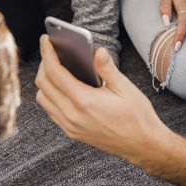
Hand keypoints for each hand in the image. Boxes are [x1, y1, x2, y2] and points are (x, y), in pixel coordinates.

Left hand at [35, 35, 166, 160]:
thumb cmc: (137, 117)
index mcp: (84, 101)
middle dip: (44, 64)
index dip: (47, 53)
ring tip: (58, 69)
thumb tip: (96, 51)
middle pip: (43, 85)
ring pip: (43, 99)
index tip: (45, 40)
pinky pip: (51, 111)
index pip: (54, 72)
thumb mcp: (125, 88)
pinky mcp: (72, 132)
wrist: (143, 146)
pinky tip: (64, 88)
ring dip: (45, 82)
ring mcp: (70, 126)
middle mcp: (72, 115)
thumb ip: (107, 68)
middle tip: (53, 52)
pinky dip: (51, 96)